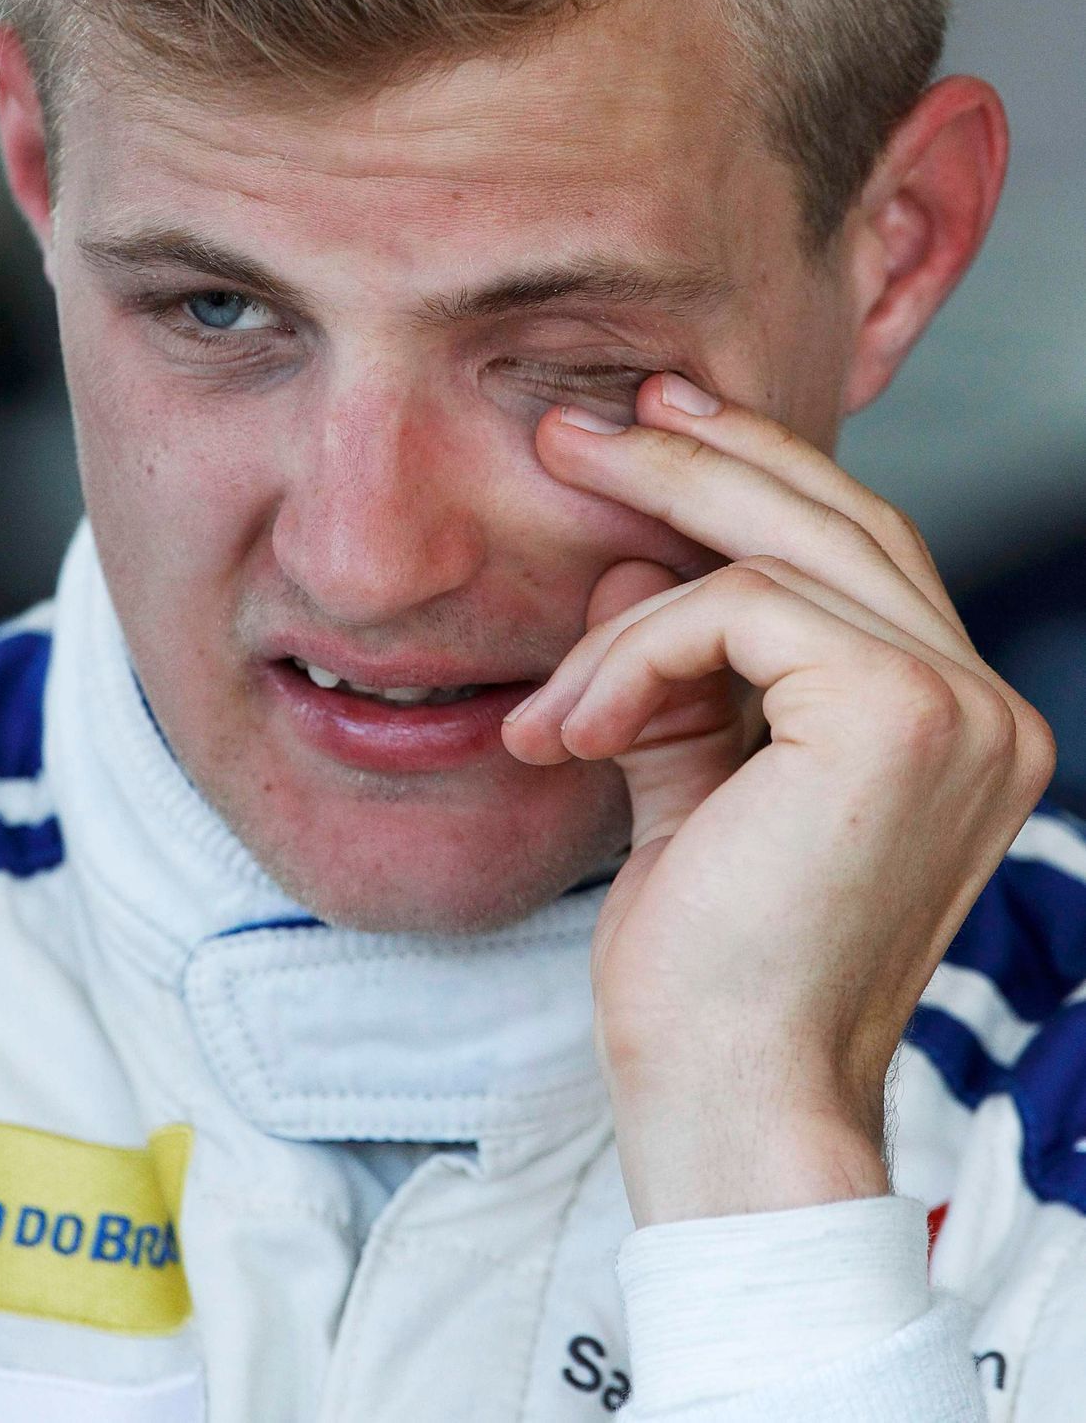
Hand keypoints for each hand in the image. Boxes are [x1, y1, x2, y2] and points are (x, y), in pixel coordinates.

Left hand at [502, 372, 1055, 1225]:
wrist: (729, 1102)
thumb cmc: (711, 976)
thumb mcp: (692, 790)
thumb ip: (675, 677)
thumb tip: (622, 561)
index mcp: (955, 723)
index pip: (856, 553)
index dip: (754, 473)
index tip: (653, 425)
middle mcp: (983, 704)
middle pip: (830, 518)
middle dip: (692, 458)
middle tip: (575, 428)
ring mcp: (958, 703)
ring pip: (775, 552)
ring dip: (632, 585)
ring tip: (543, 653)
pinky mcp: (897, 712)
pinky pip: (732, 610)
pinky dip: (632, 652)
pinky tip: (573, 728)